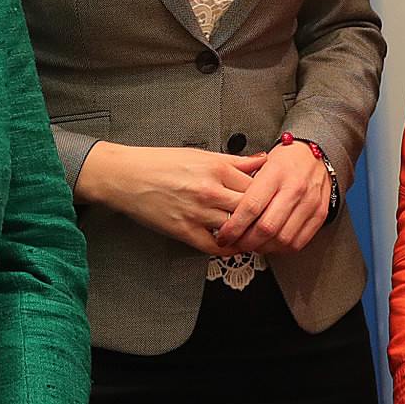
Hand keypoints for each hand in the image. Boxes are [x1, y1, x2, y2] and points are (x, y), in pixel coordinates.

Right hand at [74, 143, 266, 254]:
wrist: (127, 176)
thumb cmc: (161, 163)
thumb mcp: (201, 154)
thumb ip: (234, 161)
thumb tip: (262, 161)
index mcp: (217, 168)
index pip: (257, 186)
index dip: (270, 195)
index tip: (277, 200)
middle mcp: (211, 191)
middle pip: (251, 209)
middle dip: (264, 217)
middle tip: (275, 222)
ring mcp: (198, 213)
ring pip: (237, 229)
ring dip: (249, 234)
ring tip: (259, 236)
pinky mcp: (185, 231)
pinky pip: (216, 246)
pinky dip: (229, 249)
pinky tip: (235, 246)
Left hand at [215, 141, 330, 253]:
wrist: (315, 155)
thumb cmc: (285, 159)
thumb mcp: (261, 163)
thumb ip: (244, 187)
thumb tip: (225, 215)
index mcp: (276, 173)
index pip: (251, 206)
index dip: (234, 227)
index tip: (223, 236)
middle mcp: (295, 189)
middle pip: (267, 227)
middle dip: (246, 242)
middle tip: (234, 244)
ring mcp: (310, 203)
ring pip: (282, 239)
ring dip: (263, 248)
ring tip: (251, 244)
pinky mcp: (320, 215)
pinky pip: (298, 242)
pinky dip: (280, 248)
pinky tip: (270, 244)